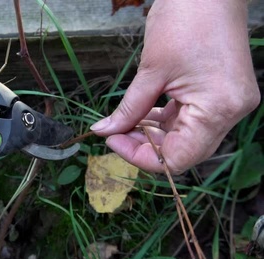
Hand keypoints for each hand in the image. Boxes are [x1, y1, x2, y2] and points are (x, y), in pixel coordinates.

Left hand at [91, 0, 259, 173]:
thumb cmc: (186, 20)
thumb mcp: (151, 71)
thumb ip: (129, 108)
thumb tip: (106, 131)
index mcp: (218, 109)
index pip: (178, 158)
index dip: (141, 156)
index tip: (113, 141)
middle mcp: (231, 112)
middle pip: (184, 152)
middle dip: (146, 147)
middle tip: (116, 134)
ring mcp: (230, 104)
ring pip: (187, 138)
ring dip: (155, 135)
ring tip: (126, 124)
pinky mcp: (223, 95)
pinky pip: (192, 120)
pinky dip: (167, 121)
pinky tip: (144, 115)